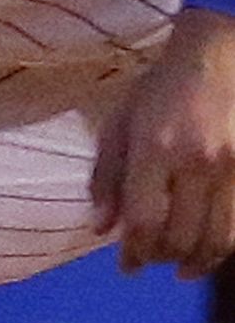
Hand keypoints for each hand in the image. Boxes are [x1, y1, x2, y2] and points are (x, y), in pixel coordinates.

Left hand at [92, 6, 234, 274]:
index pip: (143, 221)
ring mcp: (232, 167)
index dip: (133, 253)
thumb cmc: (160, 89)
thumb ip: (107, 178)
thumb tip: (101, 229)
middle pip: (180, 236)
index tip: (126, 267)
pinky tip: (209, 250)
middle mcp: (197, 162)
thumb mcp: (119, 124)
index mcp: (155, 149)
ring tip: (180, 267)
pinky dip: (222, 246)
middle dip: (161, 258)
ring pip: (217, 238)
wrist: (220, 55)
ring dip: (195, 261)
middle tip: (150, 261)